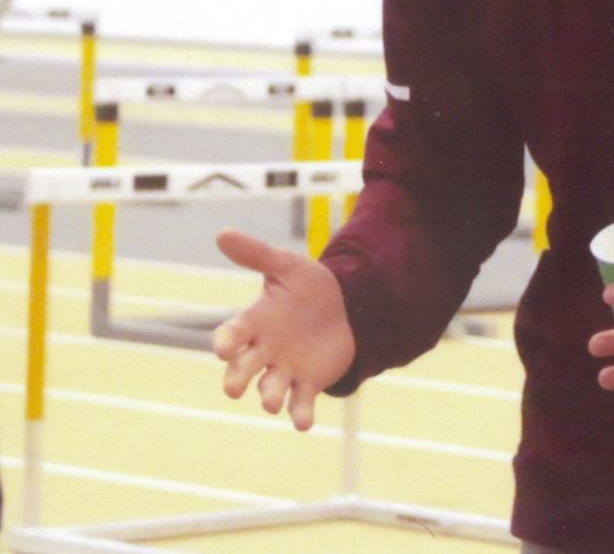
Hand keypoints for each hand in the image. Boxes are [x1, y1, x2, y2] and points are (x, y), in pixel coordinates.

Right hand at [212, 228, 355, 430]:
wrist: (348, 306)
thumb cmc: (309, 287)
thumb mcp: (286, 266)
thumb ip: (256, 255)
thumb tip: (222, 232)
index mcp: (254, 323)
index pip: (232, 335)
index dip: (226, 342)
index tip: (224, 348)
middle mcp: (263, 351)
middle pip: (243, 369)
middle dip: (237, 379)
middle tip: (234, 388)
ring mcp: (284, 370)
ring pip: (270, 389)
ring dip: (268, 397)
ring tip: (269, 403)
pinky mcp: (308, 383)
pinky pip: (300, 403)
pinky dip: (299, 414)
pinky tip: (303, 424)